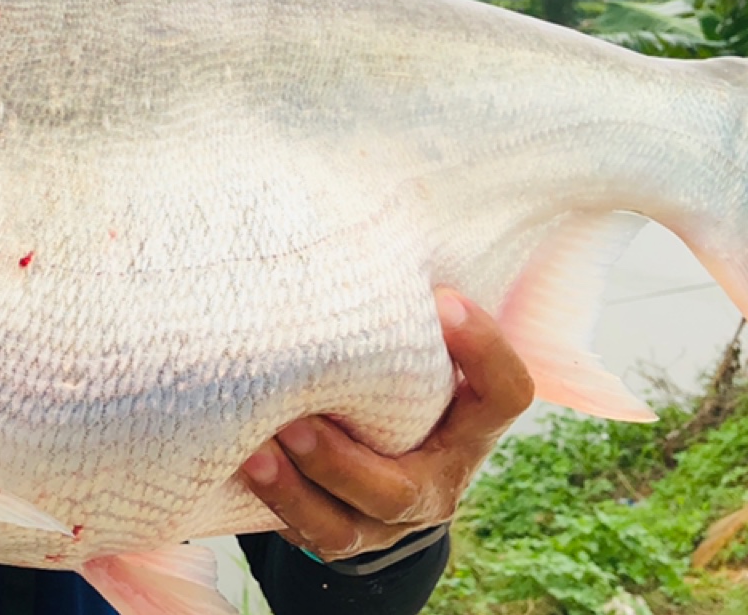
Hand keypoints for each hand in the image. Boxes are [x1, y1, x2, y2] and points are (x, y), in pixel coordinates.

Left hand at [239, 289, 532, 561]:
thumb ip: (412, 311)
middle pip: (402, 491)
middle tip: (298, 418)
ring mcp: (385, 523)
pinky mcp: (339, 537)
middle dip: (346, 460)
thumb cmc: (400, 380)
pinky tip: (242, 465)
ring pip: (344, 528)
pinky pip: (308, 536)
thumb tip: (369, 210)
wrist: (386, 460)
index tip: (444, 297)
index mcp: (472, 429)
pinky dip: (276, 503)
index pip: (505, 394)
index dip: (484, 350)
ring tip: (256, 451)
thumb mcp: (422, 351)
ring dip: (297, 490)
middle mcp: (437, 484)